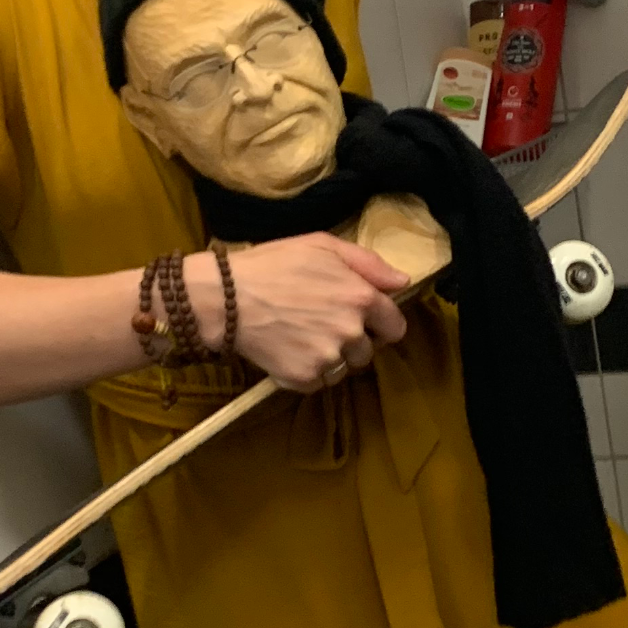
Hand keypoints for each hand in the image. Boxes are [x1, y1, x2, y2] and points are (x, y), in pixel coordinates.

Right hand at [188, 235, 409, 390]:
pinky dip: (307, 371)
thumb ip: (368, 264)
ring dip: (331, 358)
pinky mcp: (304, 379)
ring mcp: (328, 358)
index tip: (365, 322)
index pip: (395, 327)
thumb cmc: (272, 264)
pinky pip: (318, 382)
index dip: (382, 324)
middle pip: (368, 351)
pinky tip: (287, 350)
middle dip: (352, 341)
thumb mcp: (322, 246)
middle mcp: (351, 331)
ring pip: (344, 369)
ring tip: (301, 336)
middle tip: (321, 324)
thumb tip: (402, 282)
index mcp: (361, 297)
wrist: (224, 298)